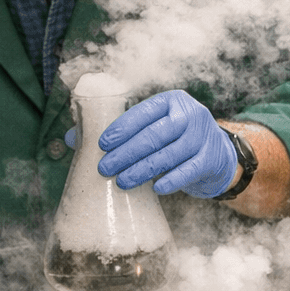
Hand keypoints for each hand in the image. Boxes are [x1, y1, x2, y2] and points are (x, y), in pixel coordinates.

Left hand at [92, 90, 238, 197]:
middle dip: (126, 152)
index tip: (101, 144)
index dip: (121, 128)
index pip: (143, 112)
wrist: (218, 154)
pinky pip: (187, 171)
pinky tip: (155, 189)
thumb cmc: (174, 140)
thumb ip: (119, 131)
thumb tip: (71, 138)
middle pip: (154, 134)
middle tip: (104, 168)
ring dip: (142, 169)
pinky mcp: (211, 158)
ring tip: (121, 181)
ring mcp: (203, 135)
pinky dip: (170, 180)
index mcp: (171, 101)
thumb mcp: (153, 128)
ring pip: (168, 154)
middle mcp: (190, 114)